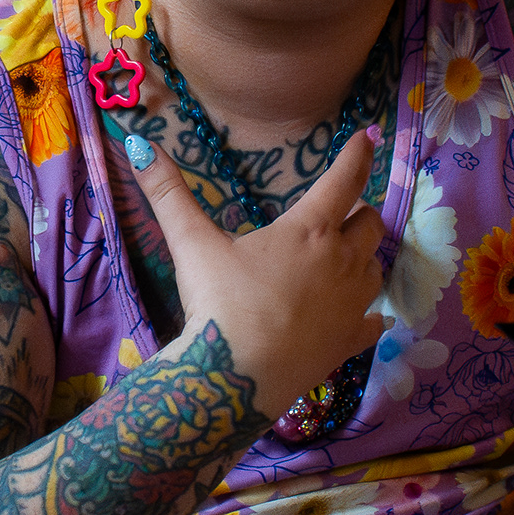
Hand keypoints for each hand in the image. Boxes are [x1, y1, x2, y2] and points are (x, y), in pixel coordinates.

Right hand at [126, 125, 384, 422]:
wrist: (238, 377)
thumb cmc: (221, 303)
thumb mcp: (192, 244)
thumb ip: (168, 193)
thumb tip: (137, 144)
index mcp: (310, 229)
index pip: (344, 179)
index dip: (358, 154)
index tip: (367, 137)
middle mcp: (343, 260)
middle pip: (370, 223)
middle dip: (358, 212)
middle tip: (341, 212)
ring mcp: (353, 303)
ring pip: (376, 267)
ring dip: (365, 257)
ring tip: (345, 257)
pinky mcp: (352, 340)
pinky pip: (374, 319)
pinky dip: (369, 311)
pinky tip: (360, 313)